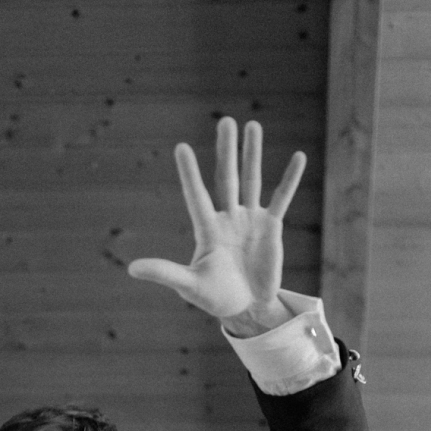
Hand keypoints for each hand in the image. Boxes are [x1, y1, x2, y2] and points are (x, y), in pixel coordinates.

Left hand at [128, 117, 304, 333]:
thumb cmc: (214, 297)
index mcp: (207, 229)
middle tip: (225, 122)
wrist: (247, 308)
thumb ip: (165, 273)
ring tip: (252, 125)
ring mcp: (249, 219)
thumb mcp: (190, 286)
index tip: (181, 148)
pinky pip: (281, 198)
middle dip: (227, 151)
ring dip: (253, 154)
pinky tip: (298, 157)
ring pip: (252, 180)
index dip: (190, 174)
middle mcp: (227, 217)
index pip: (196, 196)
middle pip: (227, 178)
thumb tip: (131, 269)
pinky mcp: (271, 227)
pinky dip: (290, 179)